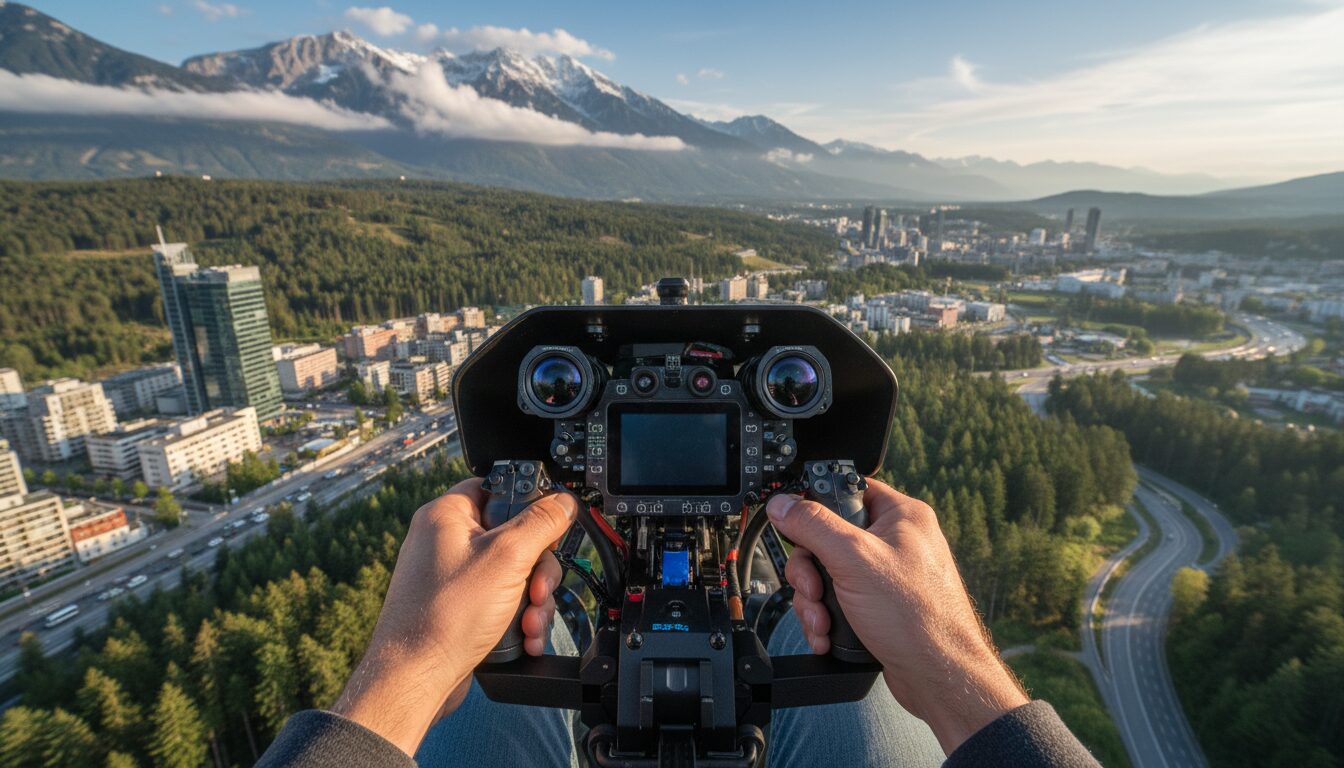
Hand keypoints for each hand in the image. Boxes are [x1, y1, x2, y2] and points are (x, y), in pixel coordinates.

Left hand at [331, 477, 576, 755]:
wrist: (416, 679)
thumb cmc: (444, 617)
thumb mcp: (507, 558)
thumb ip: (540, 522)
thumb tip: (562, 501)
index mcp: (448, 515)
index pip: (497, 487)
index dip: (528, 504)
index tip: (549, 527)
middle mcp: (447, 541)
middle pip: (515, 536)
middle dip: (538, 570)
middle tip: (537, 588)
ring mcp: (453, 577)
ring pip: (514, 573)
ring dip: (533, 600)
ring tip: (530, 621)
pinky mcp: (460, 607)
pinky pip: (502, 600)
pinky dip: (519, 617)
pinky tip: (524, 636)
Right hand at [767, 478, 1027, 754]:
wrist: (939, 678)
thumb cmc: (918, 618)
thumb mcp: (854, 559)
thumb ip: (813, 526)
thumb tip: (784, 504)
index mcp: (900, 515)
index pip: (847, 492)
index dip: (818, 510)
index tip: (799, 530)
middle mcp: (895, 541)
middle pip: (828, 538)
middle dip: (811, 572)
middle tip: (814, 590)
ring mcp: (887, 576)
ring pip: (828, 574)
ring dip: (814, 601)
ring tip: (823, 622)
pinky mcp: (878, 606)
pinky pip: (839, 600)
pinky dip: (827, 618)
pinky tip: (829, 635)